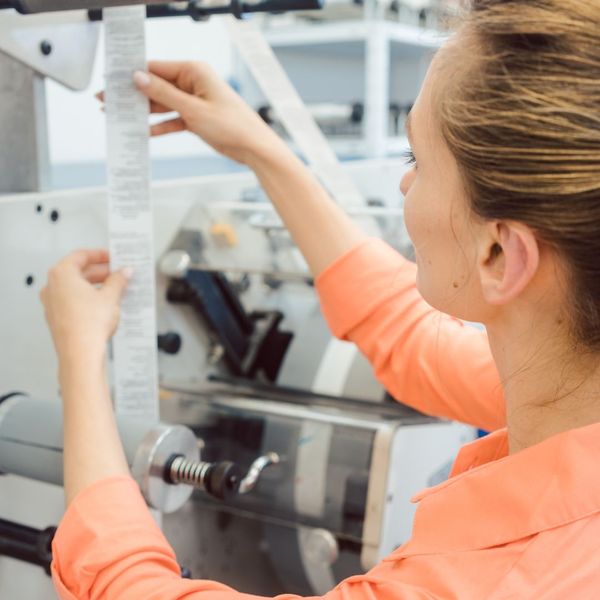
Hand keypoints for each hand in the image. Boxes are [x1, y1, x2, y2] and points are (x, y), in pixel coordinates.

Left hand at [40, 250, 130, 361]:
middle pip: (78, 272)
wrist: (80, 353)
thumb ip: (118, 280)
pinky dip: (89, 299)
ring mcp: (52, 303)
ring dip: (96, 286)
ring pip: (76, 288)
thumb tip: (124, 272)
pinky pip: (74, 302)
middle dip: (101, 272)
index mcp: (62, 274)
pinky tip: (105, 304)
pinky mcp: (57, 318)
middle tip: (119, 273)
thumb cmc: (88, 324)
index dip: (100, 255)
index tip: (113, 257)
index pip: (81, 256)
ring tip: (116, 290)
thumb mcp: (110, 296)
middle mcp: (52, 287)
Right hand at [98, 61, 283, 165]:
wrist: (253, 147)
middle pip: (156, 86)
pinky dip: (160, 126)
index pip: (155, 68)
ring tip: (119, 116)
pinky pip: (173, 119)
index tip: (111, 81)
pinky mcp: (196, 118)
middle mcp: (193, 83)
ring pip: (163, 104)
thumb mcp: (193, 109)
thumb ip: (164, 94)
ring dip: (143, 111)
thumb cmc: (232, 124)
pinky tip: (143, 132)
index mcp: (194, 71)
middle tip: (107, 101)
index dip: (131, 75)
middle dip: (133, 95)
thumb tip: (138, 78)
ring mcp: (194, 101)